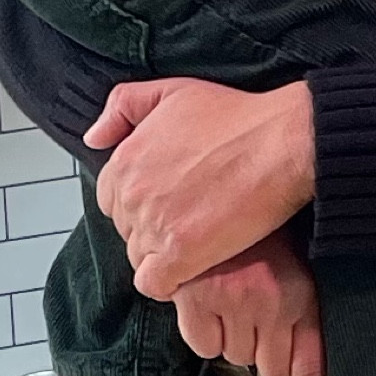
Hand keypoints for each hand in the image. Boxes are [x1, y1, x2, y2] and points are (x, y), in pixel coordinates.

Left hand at [85, 77, 315, 300]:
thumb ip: (123, 106)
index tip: (169, 196)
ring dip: (164, 253)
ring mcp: (154, 226)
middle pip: (126, 229)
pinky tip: (194, 265)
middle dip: (153, 226)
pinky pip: (155, 284)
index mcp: (125, 159)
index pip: (110, 197)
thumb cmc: (236, 116)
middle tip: (190, 215)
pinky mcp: (180, 255)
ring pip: (140, 257)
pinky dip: (170, 281)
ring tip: (198, 238)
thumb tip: (94, 137)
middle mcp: (132, 194)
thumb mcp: (172, 90)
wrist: (281, 143)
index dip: (140, 199)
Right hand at [173, 230, 324, 375]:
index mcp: (302, 295)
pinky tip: (209, 302)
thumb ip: (300, 311)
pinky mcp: (197, 301)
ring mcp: (234, 303)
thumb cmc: (264, 232)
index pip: (309, 365)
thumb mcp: (297, 266)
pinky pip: (204, 346)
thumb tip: (300, 372)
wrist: (228, 187)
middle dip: (263, 351)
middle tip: (256, 318)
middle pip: (269, 369)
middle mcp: (272, 304)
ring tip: (234, 299)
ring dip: (233, 338)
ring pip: (234, 357)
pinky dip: (204, 331)